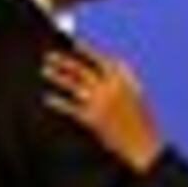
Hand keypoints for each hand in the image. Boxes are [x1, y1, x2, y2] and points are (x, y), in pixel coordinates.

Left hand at [41, 44, 164, 170]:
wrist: (142, 145)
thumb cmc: (140, 118)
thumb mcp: (137, 92)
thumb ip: (123, 75)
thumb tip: (111, 59)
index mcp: (122, 81)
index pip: (101, 59)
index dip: (87, 49)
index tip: (73, 42)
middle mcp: (109, 89)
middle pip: (82, 71)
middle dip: (64, 61)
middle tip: (49, 55)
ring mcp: (100, 104)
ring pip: (74, 86)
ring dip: (58, 77)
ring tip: (45, 70)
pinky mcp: (92, 120)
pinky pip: (71, 108)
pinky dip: (58, 102)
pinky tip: (48, 97)